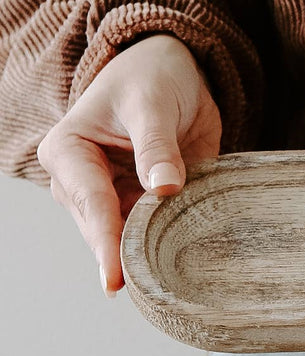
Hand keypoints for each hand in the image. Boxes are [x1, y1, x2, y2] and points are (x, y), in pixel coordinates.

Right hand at [35, 33, 221, 296]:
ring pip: (127, 235)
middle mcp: (81, 180)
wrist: (171, 69)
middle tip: (153, 286)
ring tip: (170, 279)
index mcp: (68, 151)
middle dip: (127, 255)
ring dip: (150, 252)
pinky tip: (185, 260)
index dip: (105, 240)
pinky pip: (154, 228)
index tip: (115, 278)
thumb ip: (157, 146)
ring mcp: (112, 195)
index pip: (89, 201)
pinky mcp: (142, 201)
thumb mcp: (152, 103)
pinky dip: (170, 240)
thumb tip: (164, 188)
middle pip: (104, 228)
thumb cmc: (150, 78)